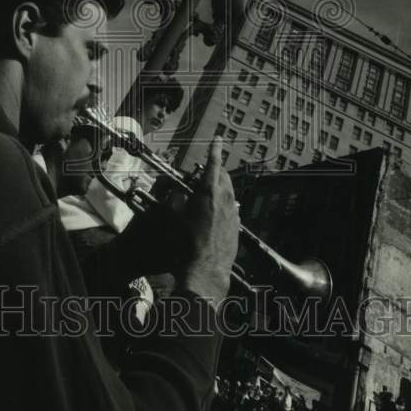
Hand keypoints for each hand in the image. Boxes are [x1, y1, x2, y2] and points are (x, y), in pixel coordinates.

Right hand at [178, 137, 239, 309]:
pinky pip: (231, 207)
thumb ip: (177, 198)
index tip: (218, 138)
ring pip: (229, 191)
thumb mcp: (173, 217)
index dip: (215, 149)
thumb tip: (180, 190)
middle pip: (223, 176)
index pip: (213, 164)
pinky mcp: (236, 227)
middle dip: (216, 169)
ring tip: (209, 189)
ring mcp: (233, 214)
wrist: (206, 272)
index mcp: (208, 193)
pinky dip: (224, 202)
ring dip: (220, 186)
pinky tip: (215, 210)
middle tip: (206, 169)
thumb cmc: (185, 245)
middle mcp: (225, 200)